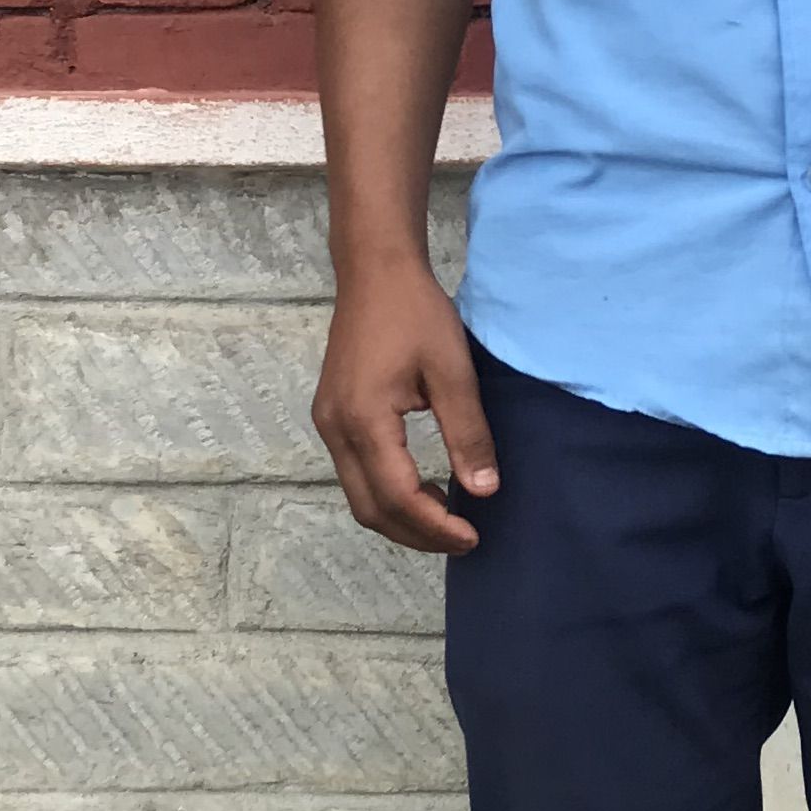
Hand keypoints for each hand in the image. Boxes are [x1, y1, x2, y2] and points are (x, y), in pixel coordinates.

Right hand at [313, 257, 499, 555]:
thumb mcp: (453, 371)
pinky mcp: (331, 416)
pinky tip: (423, 487)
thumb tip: (483, 491)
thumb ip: (467, 433)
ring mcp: (328, 424)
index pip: (398, 497)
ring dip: (401, 517)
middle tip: (463, 538)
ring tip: (447, 518)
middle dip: (416, 534)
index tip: (473, 537)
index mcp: (363, 420)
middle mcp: (335, 429)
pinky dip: (388, 493)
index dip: (435, 527)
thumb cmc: (417, 314)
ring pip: (359, 496)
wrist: (375, 271)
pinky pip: (356, 474)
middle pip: (371, 509)